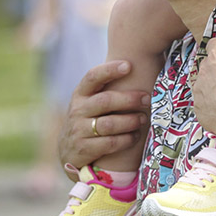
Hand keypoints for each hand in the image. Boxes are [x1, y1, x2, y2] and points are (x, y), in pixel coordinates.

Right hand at [58, 61, 149, 176]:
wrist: (68, 150)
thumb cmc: (88, 118)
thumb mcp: (89, 102)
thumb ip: (105, 89)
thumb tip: (139, 66)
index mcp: (80, 94)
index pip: (92, 77)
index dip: (109, 70)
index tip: (129, 65)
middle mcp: (78, 110)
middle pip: (105, 101)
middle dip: (129, 99)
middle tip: (147, 99)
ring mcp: (79, 130)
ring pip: (109, 124)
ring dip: (130, 121)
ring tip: (144, 119)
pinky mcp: (85, 149)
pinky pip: (110, 143)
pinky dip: (126, 139)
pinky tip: (136, 136)